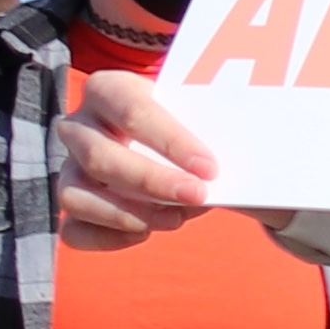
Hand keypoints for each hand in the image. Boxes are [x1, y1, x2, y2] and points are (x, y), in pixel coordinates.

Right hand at [53, 73, 271, 250]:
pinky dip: (108, 238)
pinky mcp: (73, 204)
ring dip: (128, 214)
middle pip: (100, 157)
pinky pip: (73, 230)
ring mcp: (70, 166)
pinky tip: (146, 233)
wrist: (188, 148)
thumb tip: (259, 149)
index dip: (170, 141)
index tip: (210, 168)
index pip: (132, 110)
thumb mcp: (210, 116)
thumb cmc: (199, 124)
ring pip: (76, 196)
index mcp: (111, 90)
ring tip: (176, 219)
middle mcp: (80, 126)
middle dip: (152, 182)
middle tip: (200, 196)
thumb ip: (220, 128)